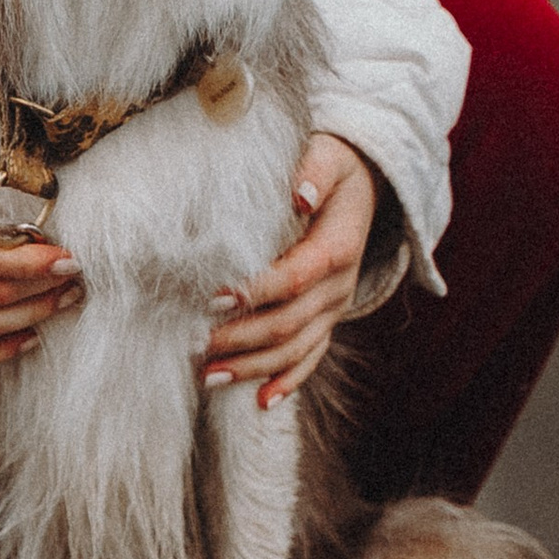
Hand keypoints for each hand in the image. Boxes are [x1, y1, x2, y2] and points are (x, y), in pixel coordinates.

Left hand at [202, 134, 380, 407]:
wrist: (363, 185)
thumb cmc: (333, 168)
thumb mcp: (328, 157)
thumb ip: (313, 171)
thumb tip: (298, 195)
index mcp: (337, 248)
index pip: (294, 278)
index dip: (255, 291)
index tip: (213, 297)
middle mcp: (340, 286)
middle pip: (291, 323)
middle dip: (242, 338)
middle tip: (196, 344)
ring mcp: (335, 307)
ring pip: (297, 349)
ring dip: (254, 367)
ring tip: (209, 376)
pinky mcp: (328, 318)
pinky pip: (311, 357)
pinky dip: (288, 381)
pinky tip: (260, 401)